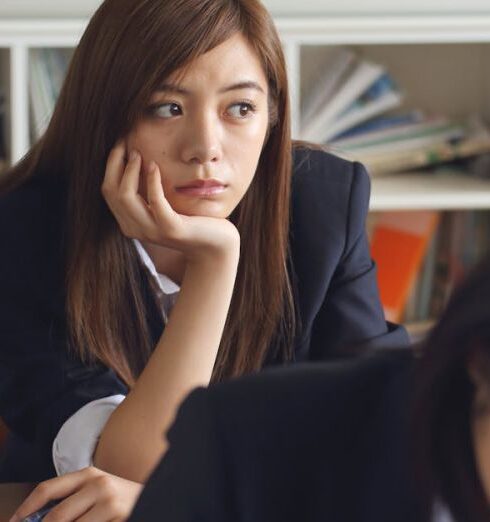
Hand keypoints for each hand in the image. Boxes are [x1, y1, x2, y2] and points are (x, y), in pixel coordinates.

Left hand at [10, 467, 142, 521]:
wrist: (154, 498)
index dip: (25, 508)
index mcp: (90, 474)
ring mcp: (112, 506)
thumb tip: (36, 520)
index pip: (48, 489)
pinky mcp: (121, 521)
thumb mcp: (96, 491)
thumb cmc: (119, 499)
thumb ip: (71, 500)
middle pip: (56, 517)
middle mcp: (100, 486)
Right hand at [101, 142, 239, 261]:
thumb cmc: (191, 220)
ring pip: (125, 197)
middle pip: (111, 191)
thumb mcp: (164, 206)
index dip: (110, 165)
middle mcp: (135, 229)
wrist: (215, 245)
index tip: (119, 144)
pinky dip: (152, 181)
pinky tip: (155, 166)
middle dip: (115, 163)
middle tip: (126, 143)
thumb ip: (147, 192)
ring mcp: (152, 231)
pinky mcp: (171, 228)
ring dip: (130, 170)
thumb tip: (137, 157)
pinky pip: (155, 201)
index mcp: (130, 223)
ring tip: (138, 153)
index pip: (108, 191)